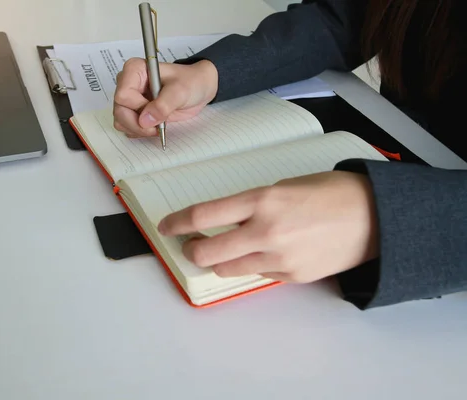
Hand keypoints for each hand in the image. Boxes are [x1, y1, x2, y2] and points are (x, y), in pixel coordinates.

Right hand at [113, 58, 217, 137]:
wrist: (198, 88)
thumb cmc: (190, 82)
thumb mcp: (180, 91)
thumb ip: (163, 105)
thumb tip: (144, 121)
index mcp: (135, 70)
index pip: (123, 95)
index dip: (139, 108)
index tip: (157, 110)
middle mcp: (127, 83)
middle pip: (119, 110)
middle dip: (137, 124)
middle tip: (156, 127)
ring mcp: (129, 98)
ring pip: (120, 121)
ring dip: (138, 129)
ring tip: (158, 126)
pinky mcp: (133, 111)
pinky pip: (127, 127)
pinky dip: (140, 131)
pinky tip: (154, 127)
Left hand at [157, 171, 378, 282]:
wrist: (374, 217)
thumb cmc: (331, 194)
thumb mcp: (284, 187)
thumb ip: (252, 206)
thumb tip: (225, 222)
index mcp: (263, 200)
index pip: (204, 215)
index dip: (178, 222)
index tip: (167, 225)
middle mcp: (266, 231)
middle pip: (207, 251)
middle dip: (191, 250)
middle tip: (189, 245)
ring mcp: (279, 258)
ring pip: (227, 268)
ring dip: (218, 260)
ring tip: (225, 250)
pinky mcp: (291, 276)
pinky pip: (257, 274)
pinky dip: (252, 265)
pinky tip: (264, 253)